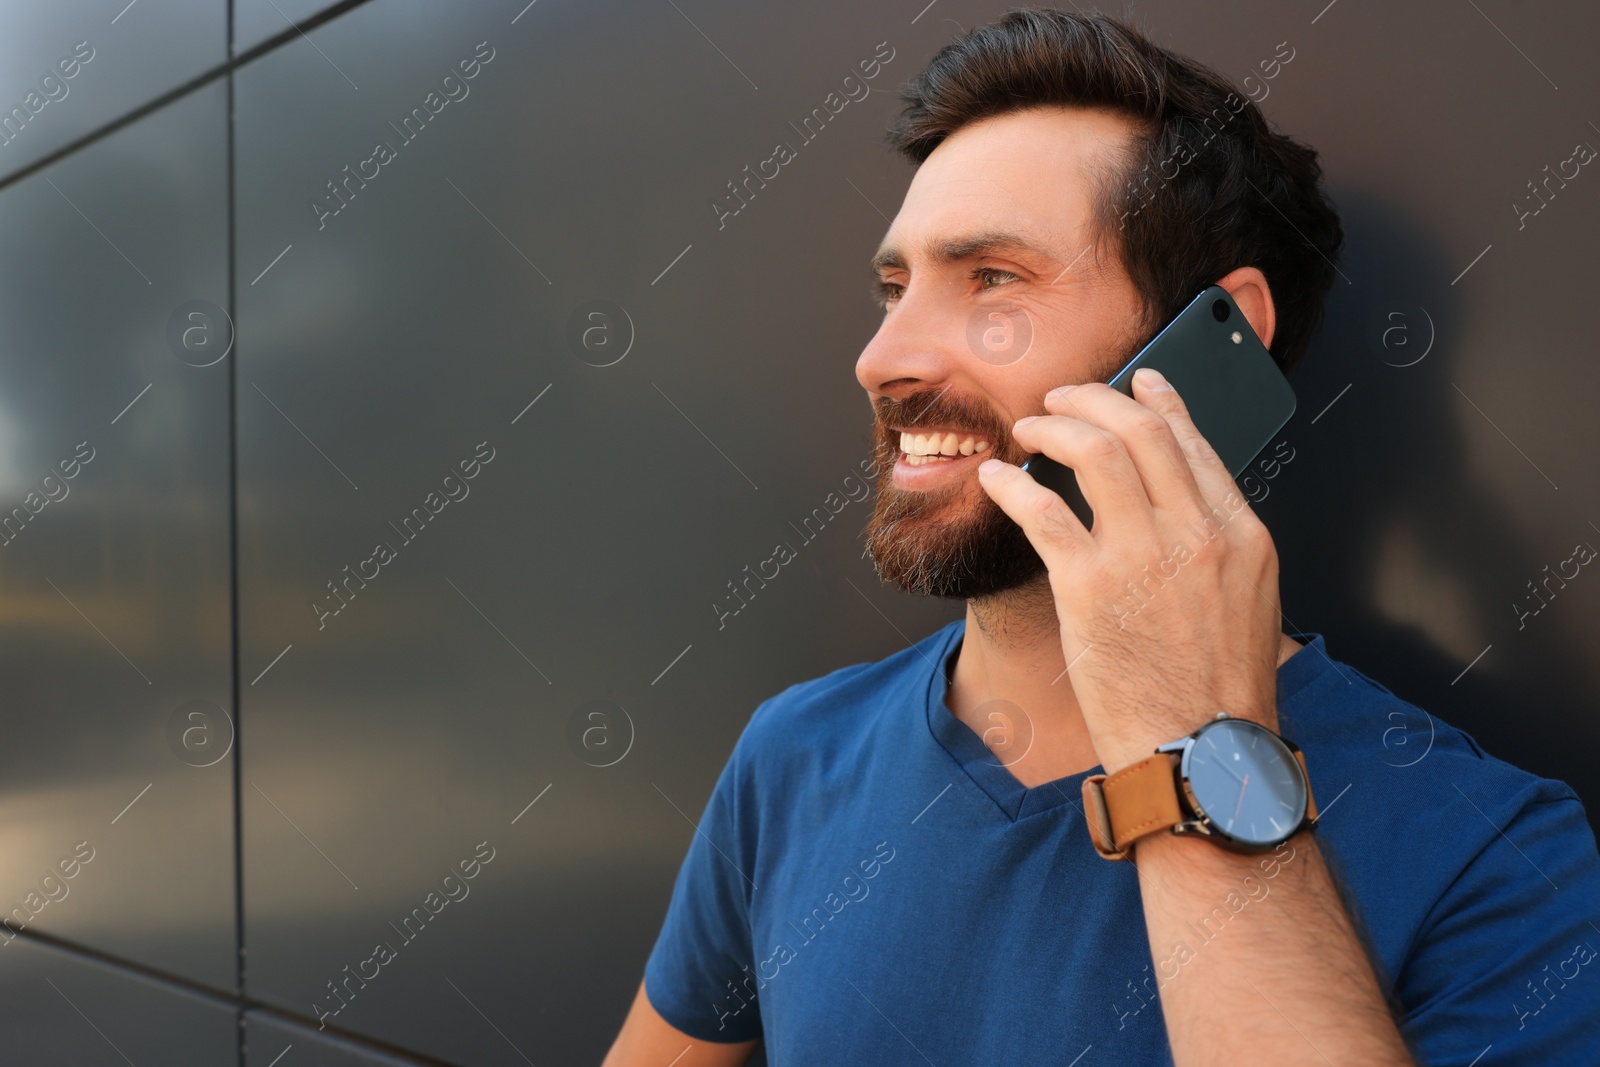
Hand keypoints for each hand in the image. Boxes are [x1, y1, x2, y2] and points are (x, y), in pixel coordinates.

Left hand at [975, 369, 1282, 772]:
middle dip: (1094, 398)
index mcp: (1241, 534)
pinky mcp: (1089, 588)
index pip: (1194, 441)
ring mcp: (1142, 557)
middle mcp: (1197, 533)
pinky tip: (997, 479)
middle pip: (1141, 429)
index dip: (1159, 401)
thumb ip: (1217, 544)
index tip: (1138, 380)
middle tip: (1063, 398)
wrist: (1201, 754)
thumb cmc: (1218, 692)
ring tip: (1028, 429)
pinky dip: (1012, 484)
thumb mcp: (1248, 602)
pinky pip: (1041, 509)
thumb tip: (1180, 502)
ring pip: (1092, 450)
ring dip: (1051, 428)